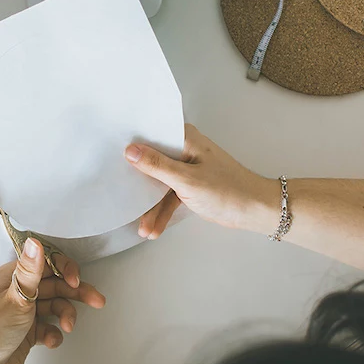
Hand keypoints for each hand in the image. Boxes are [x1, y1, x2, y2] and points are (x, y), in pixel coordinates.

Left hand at [0, 238, 105, 363]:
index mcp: (14, 277)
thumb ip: (30, 271)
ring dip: (66, 315)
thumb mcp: (15, 299)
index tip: (76, 280)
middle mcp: (19, 291)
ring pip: (56, 306)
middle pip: (56, 285)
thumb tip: (35, 242)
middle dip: (77, 293)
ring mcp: (24, 310)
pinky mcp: (28, 329)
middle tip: (95, 299)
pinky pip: (50, 326)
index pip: (46, 264)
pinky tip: (51, 339)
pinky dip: (54, 333)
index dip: (65, 270)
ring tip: (68, 326)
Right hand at [125, 124, 277, 238]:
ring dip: (151, 206)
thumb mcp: (186, 180)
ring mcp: (187, 168)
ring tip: (141, 228)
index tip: (108, 152)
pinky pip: (169, 196)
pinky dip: (162, 211)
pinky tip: (154, 229)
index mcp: (185, 138)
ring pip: (159, 183)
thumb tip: (130, 150)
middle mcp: (184, 149)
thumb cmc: (227, 190)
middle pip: (151, 160)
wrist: (255, 211)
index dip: (131, 143)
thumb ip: (157, 166)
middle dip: (136, 181)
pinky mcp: (189, 186)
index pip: (152, 134)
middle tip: (116, 193)